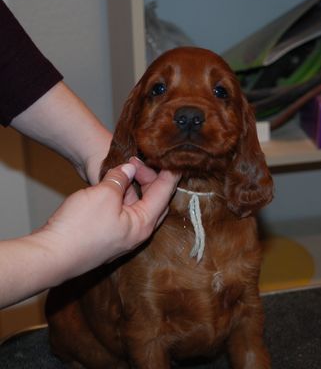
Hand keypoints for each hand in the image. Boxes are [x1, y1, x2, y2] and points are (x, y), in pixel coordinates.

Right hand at [42, 159, 180, 276]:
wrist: (51, 256)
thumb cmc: (79, 228)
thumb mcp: (104, 195)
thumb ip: (120, 179)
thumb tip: (128, 169)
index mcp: (143, 224)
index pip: (164, 194)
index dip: (168, 174)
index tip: (172, 160)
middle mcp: (137, 233)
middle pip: (153, 201)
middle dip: (149, 179)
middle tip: (135, 162)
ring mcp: (122, 236)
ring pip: (136, 206)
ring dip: (133, 187)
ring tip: (121, 170)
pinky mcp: (108, 236)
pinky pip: (122, 212)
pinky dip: (122, 197)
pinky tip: (112, 186)